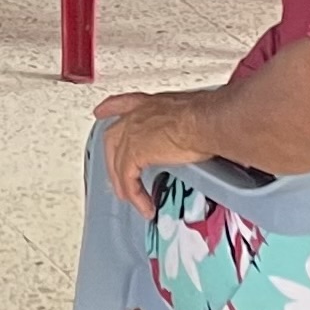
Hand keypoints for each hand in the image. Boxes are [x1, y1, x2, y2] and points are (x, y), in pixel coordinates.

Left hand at [93, 90, 216, 218]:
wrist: (205, 121)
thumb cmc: (207, 116)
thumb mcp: (192, 114)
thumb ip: (185, 123)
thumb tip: (199, 132)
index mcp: (151, 104)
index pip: (125, 104)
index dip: (111, 108)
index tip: (102, 112)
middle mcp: (137, 116)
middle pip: (113, 138)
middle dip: (112, 159)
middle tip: (117, 177)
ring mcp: (132, 134)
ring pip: (118, 163)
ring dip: (124, 184)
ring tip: (132, 199)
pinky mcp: (134, 154)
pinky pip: (129, 180)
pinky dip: (135, 195)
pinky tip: (144, 205)